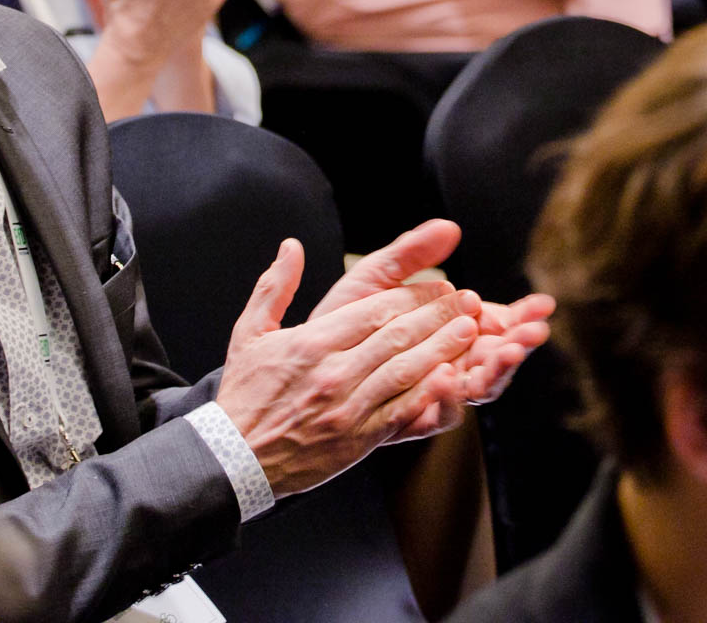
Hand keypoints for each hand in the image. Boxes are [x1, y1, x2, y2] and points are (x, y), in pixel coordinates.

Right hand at [215, 237, 483, 496]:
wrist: (236, 459)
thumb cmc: (245, 394)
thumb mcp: (249, 333)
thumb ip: (274, 287)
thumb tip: (291, 246)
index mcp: (311, 342)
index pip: (374, 310)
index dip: (413, 296)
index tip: (439, 286)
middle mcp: (333, 371)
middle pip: (397, 335)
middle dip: (437, 316)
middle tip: (466, 301)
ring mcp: (348, 406)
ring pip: (405, 370)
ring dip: (443, 348)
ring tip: (470, 331)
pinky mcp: (358, 439)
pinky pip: (401, 411)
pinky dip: (429, 393)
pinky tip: (452, 378)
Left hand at [308, 220, 553, 409]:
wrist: (295, 367)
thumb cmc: (337, 321)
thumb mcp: (375, 278)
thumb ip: (411, 253)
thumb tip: (450, 227)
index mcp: (443, 333)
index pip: (495, 325)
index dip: (520, 316)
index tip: (541, 305)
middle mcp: (443, 365)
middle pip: (494, 359)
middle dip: (518, 345)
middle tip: (533, 332)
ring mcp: (427, 395)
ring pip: (475, 388)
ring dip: (495, 371)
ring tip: (506, 352)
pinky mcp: (405, 421)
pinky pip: (436, 418)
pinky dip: (447, 399)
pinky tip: (447, 376)